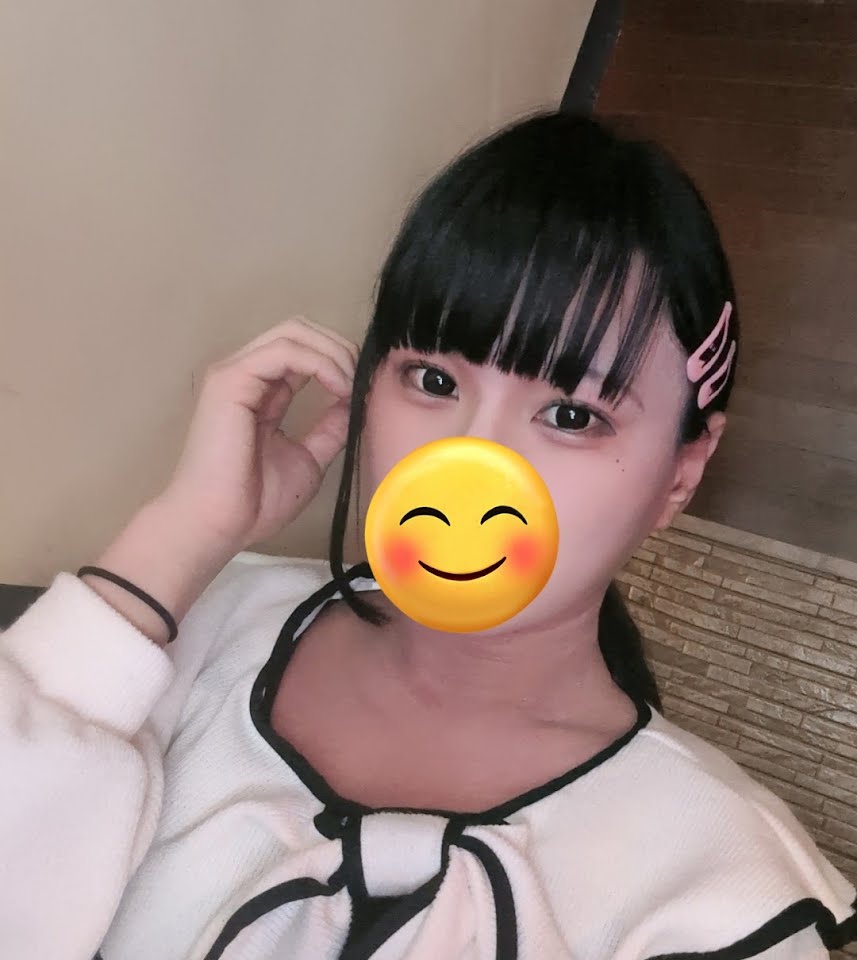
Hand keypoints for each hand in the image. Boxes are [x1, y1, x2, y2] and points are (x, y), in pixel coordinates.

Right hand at [162, 316, 356, 551]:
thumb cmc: (254, 502)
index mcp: (262, 391)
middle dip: (340, 348)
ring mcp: (235, 372)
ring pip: (294, 332)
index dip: (341, 361)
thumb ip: (330, 428)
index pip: (304, 352)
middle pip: (300, 331)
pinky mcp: (231, 379)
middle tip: (364, 380)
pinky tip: (337, 387)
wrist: (220, 524)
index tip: (367, 389)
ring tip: (352, 386)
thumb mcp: (308, 458)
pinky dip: (320, 362)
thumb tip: (355, 404)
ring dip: (334, 353)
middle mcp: (247, 374)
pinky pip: (284, 350)